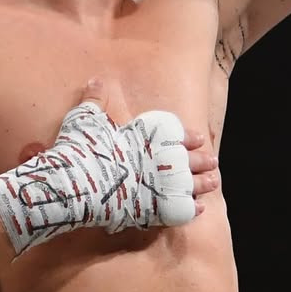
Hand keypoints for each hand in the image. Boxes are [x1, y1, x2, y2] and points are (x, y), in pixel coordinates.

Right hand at [0, 81, 216, 254]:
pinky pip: (178, 210)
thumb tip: (97, 80)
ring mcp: (157, 186)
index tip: (199, 138)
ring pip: (188, 184)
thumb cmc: (81, 151)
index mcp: (144, 140)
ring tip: (215, 182)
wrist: (75, 184)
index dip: (187, 137)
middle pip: (185, 160)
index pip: (173, 136)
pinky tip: (200, 209)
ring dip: (203, 183)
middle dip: (201, 161)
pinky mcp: (153, 210)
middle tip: (213, 161)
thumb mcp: (85, 120)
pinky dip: (190, 209)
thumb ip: (95, 101)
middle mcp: (156, 162)